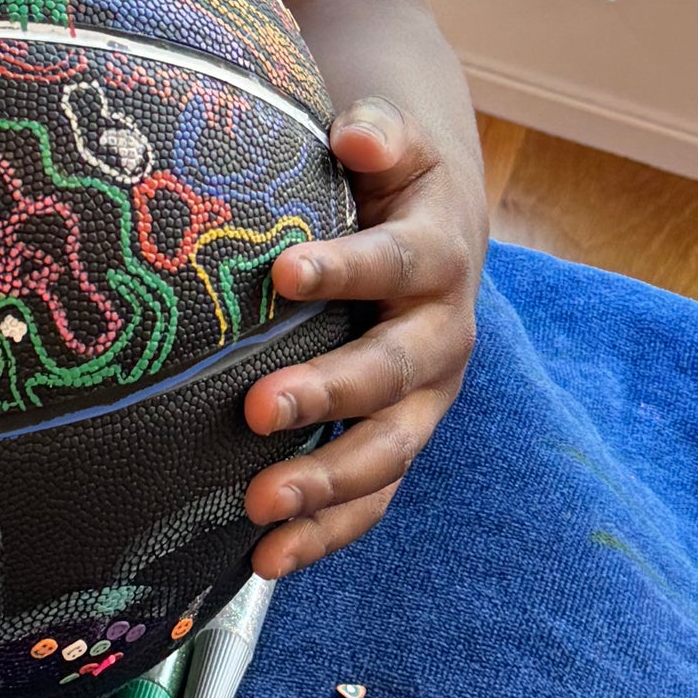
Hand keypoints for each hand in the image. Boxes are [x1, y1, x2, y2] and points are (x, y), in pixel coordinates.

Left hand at [239, 95, 484, 577]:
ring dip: (326, 483)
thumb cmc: (389, 170)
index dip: (345, 267)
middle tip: (255, 409)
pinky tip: (264, 564)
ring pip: (388, 451)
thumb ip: (376, 134)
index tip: (283, 272)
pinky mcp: (398, 437)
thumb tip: (357, 139)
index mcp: (440, 253)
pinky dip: (325, 532)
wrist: (433, 207)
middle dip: (328, 394)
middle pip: (392, 371)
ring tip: (258, 508)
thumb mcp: (391, 137)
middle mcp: (442, 334)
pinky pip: (371, 496)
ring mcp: (424, 397)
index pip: (396, 262)